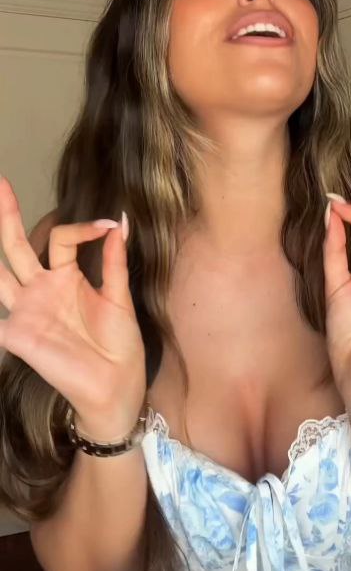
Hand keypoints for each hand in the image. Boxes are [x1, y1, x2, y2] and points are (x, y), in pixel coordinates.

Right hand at [0, 175, 145, 439]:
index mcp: (66, 277)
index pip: (62, 238)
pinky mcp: (19, 336)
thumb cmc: (119, 346)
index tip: (108, 225)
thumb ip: (114, 262)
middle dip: (6, 216)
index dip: (83, 227)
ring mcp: (27, 311)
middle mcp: (41, 290)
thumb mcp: (120, 298)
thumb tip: (120, 222)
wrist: (117, 387)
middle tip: (1, 183)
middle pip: (16, 246)